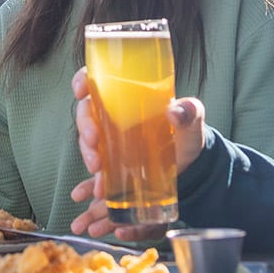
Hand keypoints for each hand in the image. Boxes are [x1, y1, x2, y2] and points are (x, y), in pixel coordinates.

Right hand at [69, 66, 204, 175]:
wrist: (190, 165)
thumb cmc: (187, 133)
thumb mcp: (192, 120)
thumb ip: (189, 112)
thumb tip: (175, 112)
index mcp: (129, 96)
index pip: (98, 80)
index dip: (83, 80)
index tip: (80, 90)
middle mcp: (114, 115)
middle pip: (87, 113)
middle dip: (84, 126)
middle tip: (93, 141)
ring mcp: (110, 140)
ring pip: (87, 141)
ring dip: (86, 153)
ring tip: (97, 169)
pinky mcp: (112, 163)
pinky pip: (95, 170)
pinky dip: (90, 182)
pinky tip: (94, 192)